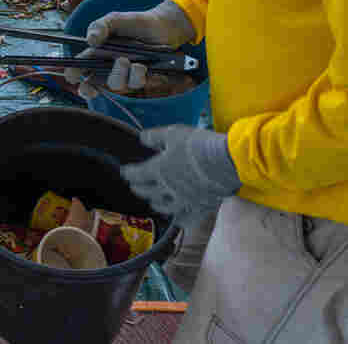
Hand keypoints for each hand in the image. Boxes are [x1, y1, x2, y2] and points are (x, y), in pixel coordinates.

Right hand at [65, 0, 196, 95]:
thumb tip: (90, 40)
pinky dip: (137, 76)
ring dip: (119, 75)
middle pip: (92, 86)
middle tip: (94, 83)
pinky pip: (136, 84)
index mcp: (94, 55)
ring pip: (116, 85)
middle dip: (90, 88)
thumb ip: (99, 26)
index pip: (77, 70)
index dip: (72, 76)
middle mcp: (106, 68)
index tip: (74, 76)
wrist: (162, 26)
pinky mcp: (140, 79)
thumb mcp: (114, 20)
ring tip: (127, 60)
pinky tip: (142, 65)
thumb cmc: (134, 23)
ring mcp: (124, 75)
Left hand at [121, 125, 239, 227]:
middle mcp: (168, 189)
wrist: (228, 162)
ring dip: (155, 204)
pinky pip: (186, 218)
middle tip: (135, 186)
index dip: (128, 173)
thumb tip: (141, 138)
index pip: (137, 175)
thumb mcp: (173, 134)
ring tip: (152, 201)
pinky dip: (179, 219)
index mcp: (158, 170)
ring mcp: (185, 200)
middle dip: (139, 188)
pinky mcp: (201, 207)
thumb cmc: (198, 145)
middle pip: (147, 192)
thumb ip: (154, 137)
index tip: (124, 172)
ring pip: (164, 207)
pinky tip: (177, 219)